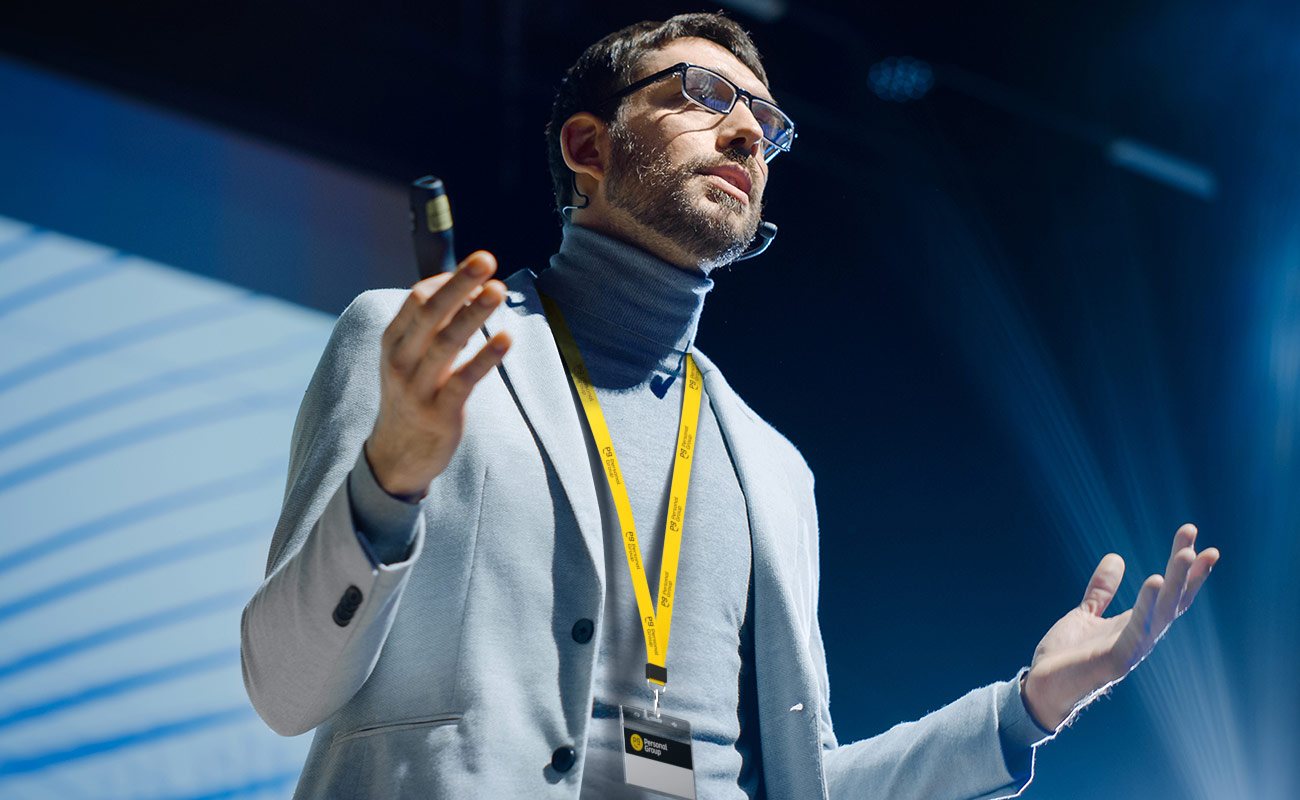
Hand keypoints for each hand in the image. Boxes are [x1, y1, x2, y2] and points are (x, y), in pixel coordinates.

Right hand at [365, 251, 511, 497]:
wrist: (396, 456)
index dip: (448, 280)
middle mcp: (401, 360)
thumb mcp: (410, 358)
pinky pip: (464, 380)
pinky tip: (506, 339)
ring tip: (498, 289)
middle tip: (486, 258)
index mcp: (393, 341)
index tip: (477, 269)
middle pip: (430, 313)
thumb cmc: (411, 396)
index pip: (417, 299)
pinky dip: (485, 358)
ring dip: (473, 313)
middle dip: (458, 283)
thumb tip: (469, 287)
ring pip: (446, 342)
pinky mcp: (439, 412)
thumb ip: (433, 327)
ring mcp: (418, 387)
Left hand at [1022, 524, 1218, 729]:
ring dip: (1176, 583)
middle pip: (1173, 600)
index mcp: (1135, 626)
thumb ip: (1101, 591)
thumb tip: (1116, 558)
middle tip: (1197, 538)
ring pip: (1162, 613)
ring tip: (1185, 554)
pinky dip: (1148, 607)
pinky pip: (1137, 629)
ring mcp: (1131, 649)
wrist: (1042, 688)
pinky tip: (1156, 582)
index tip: (1192, 536)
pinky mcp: (1116, 659)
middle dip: (1187, 571)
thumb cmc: (1066, 657)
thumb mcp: (1084, 614)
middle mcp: (1140, 637)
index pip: (1168, 593)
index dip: (1182, 568)